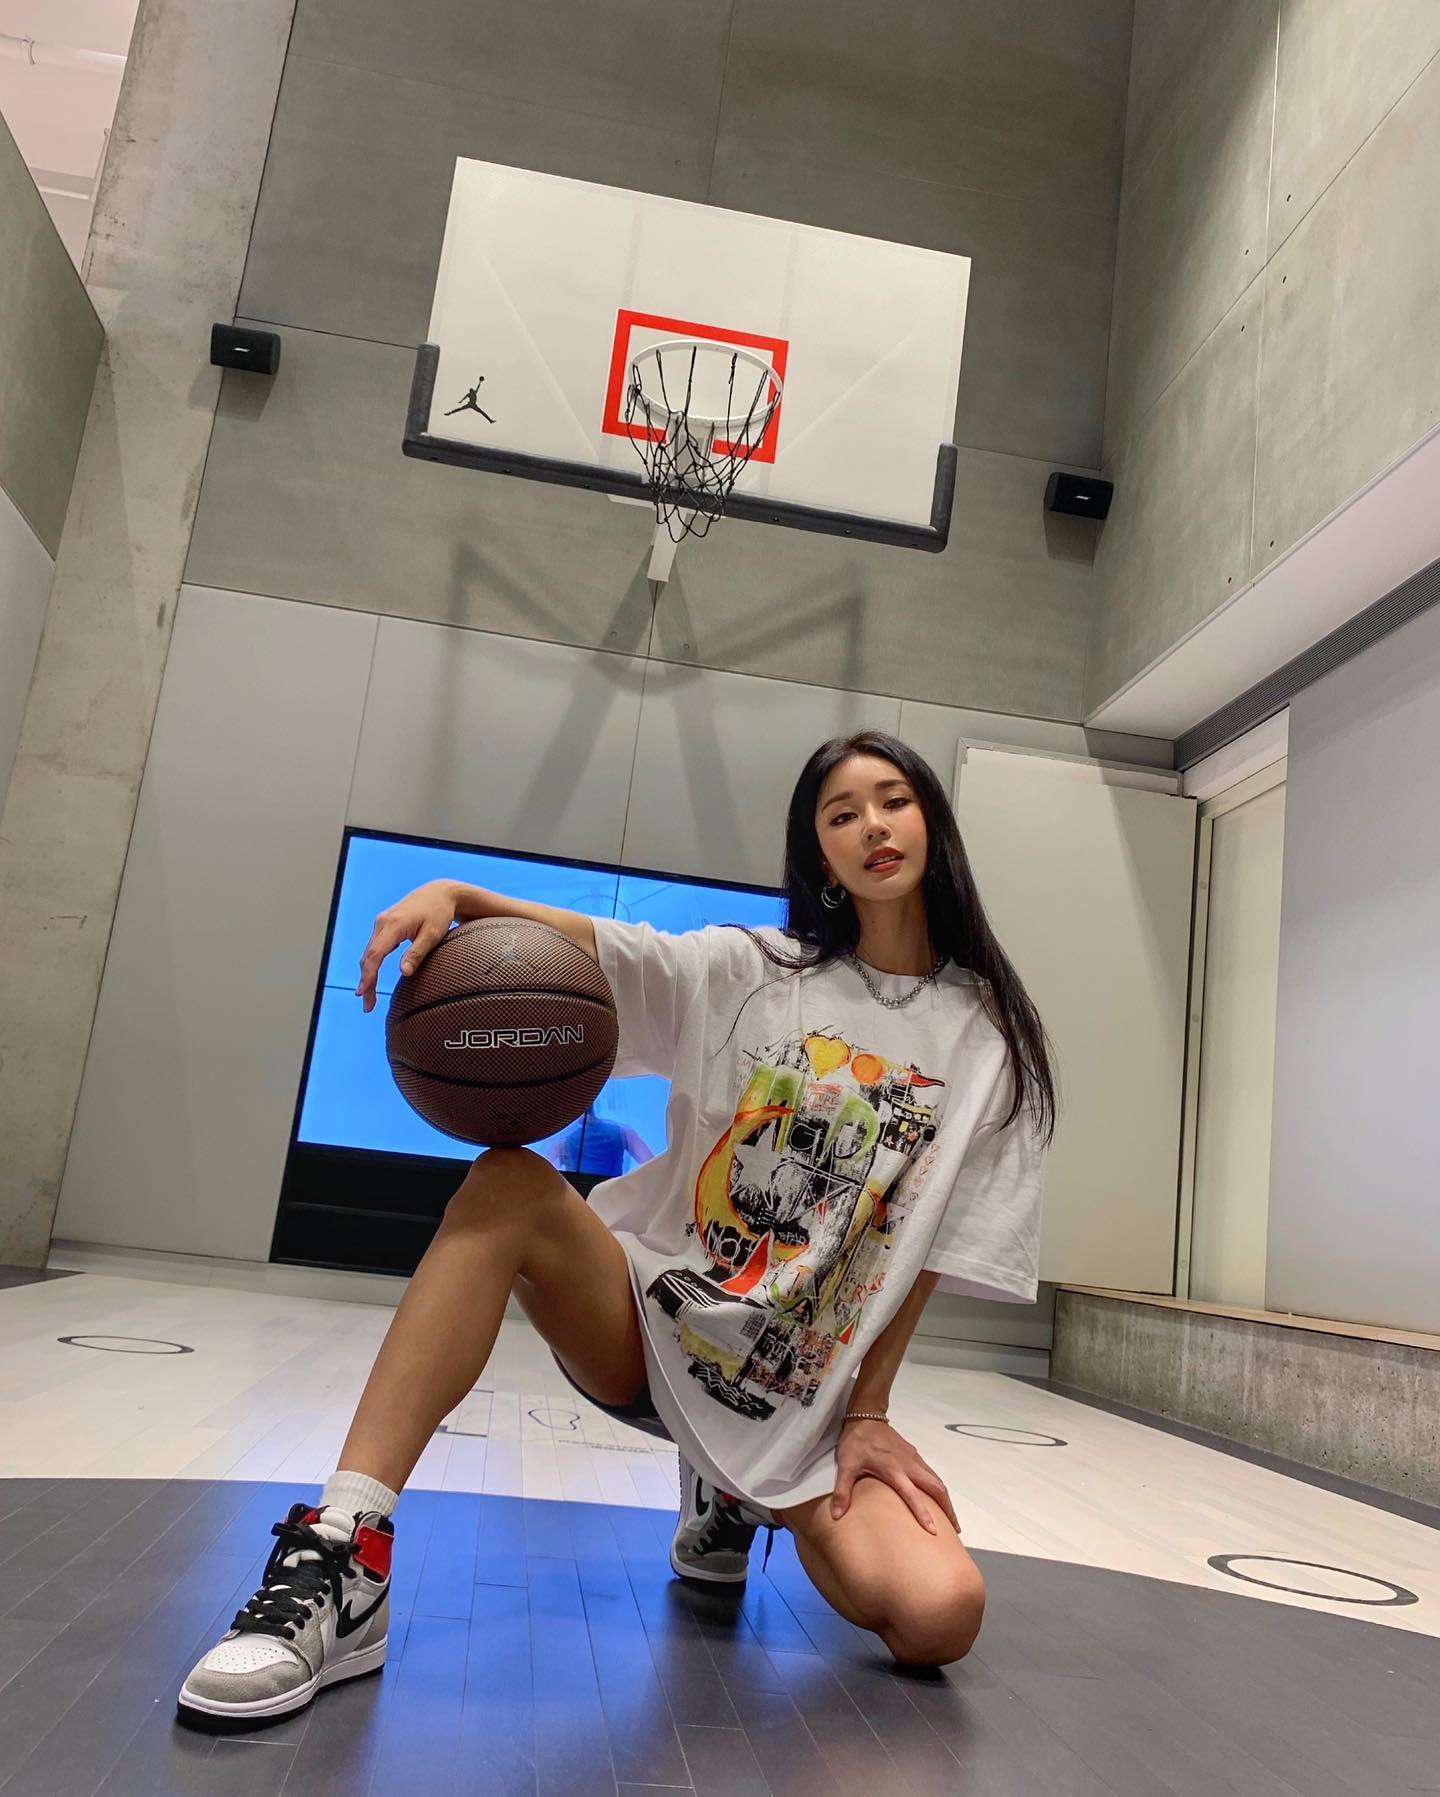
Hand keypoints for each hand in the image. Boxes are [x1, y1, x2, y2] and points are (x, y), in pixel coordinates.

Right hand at [355, 880, 458, 1012]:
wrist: (439, 893)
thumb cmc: (439, 914)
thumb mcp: (432, 935)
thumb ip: (417, 953)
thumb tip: (403, 973)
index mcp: (393, 925)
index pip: (375, 955)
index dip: (368, 976)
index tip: (362, 993)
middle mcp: (382, 922)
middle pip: (368, 956)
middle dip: (366, 981)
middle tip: (368, 1006)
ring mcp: (382, 923)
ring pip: (369, 953)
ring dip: (367, 974)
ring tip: (369, 997)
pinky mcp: (384, 925)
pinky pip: (374, 947)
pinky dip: (372, 963)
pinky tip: (372, 978)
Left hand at [831, 1418, 957, 1534]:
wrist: (865, 1415)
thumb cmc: (856, 1442)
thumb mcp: (845, 1466)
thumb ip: (842, 1491)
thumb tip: (836, 1516)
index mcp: (894, 1470)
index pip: (913, 1495)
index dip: (923, 1514)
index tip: (933, 1532)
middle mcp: (909, 1465)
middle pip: (936, 1487)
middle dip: (948, 1509)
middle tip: (955, 1529)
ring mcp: (914, 1459)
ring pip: (937, 1480)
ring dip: (946, 1499)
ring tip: (950, 1519)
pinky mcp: (914, 1454)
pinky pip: (932, 1473)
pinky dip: (938, 1488)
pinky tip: (936, 1497)